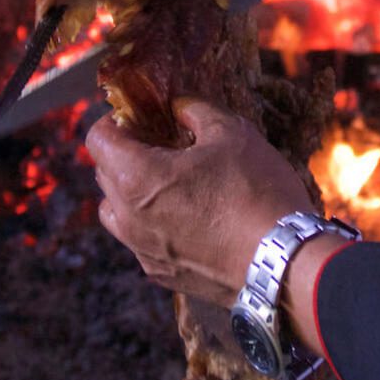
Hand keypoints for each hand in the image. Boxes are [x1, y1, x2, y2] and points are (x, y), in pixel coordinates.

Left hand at [86, 99, 315, 306]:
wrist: (282, 262)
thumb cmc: (255, 191)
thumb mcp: (232, 133)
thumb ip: (197, 110)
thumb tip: (179, 106)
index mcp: (136, 177)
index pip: (97, 139)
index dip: (115, 120)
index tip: (139, 117)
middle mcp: (128, 218)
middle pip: (104, 174)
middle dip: (126, 153)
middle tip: (162, 143)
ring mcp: (142, 251)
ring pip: (116, 212)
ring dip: (132, 191)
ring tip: (171, 182)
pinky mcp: (162, 274)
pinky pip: (141, 241)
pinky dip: (152, 223)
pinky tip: (189, 216)